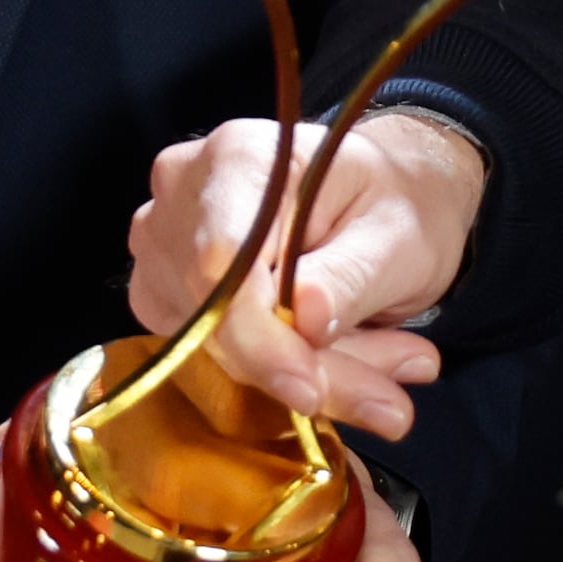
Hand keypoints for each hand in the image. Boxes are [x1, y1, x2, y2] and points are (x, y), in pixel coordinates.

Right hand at [126, 113, 484, 438]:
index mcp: (238, 158)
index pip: (220, 260)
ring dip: (306, 374)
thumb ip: (350, 277)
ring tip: (389, 362)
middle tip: (390, 403)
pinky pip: (214, 361)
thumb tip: (305, 322)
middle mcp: (181, 196)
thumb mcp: (399, 236)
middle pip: (214, 314)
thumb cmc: (395, 203)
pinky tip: (346, 358)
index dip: (257, 338)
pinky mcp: (167, 296)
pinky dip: (284, 374)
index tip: (309, 391)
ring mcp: (163, 248)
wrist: (386, 197)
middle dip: (301, 368)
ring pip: (215, 349)